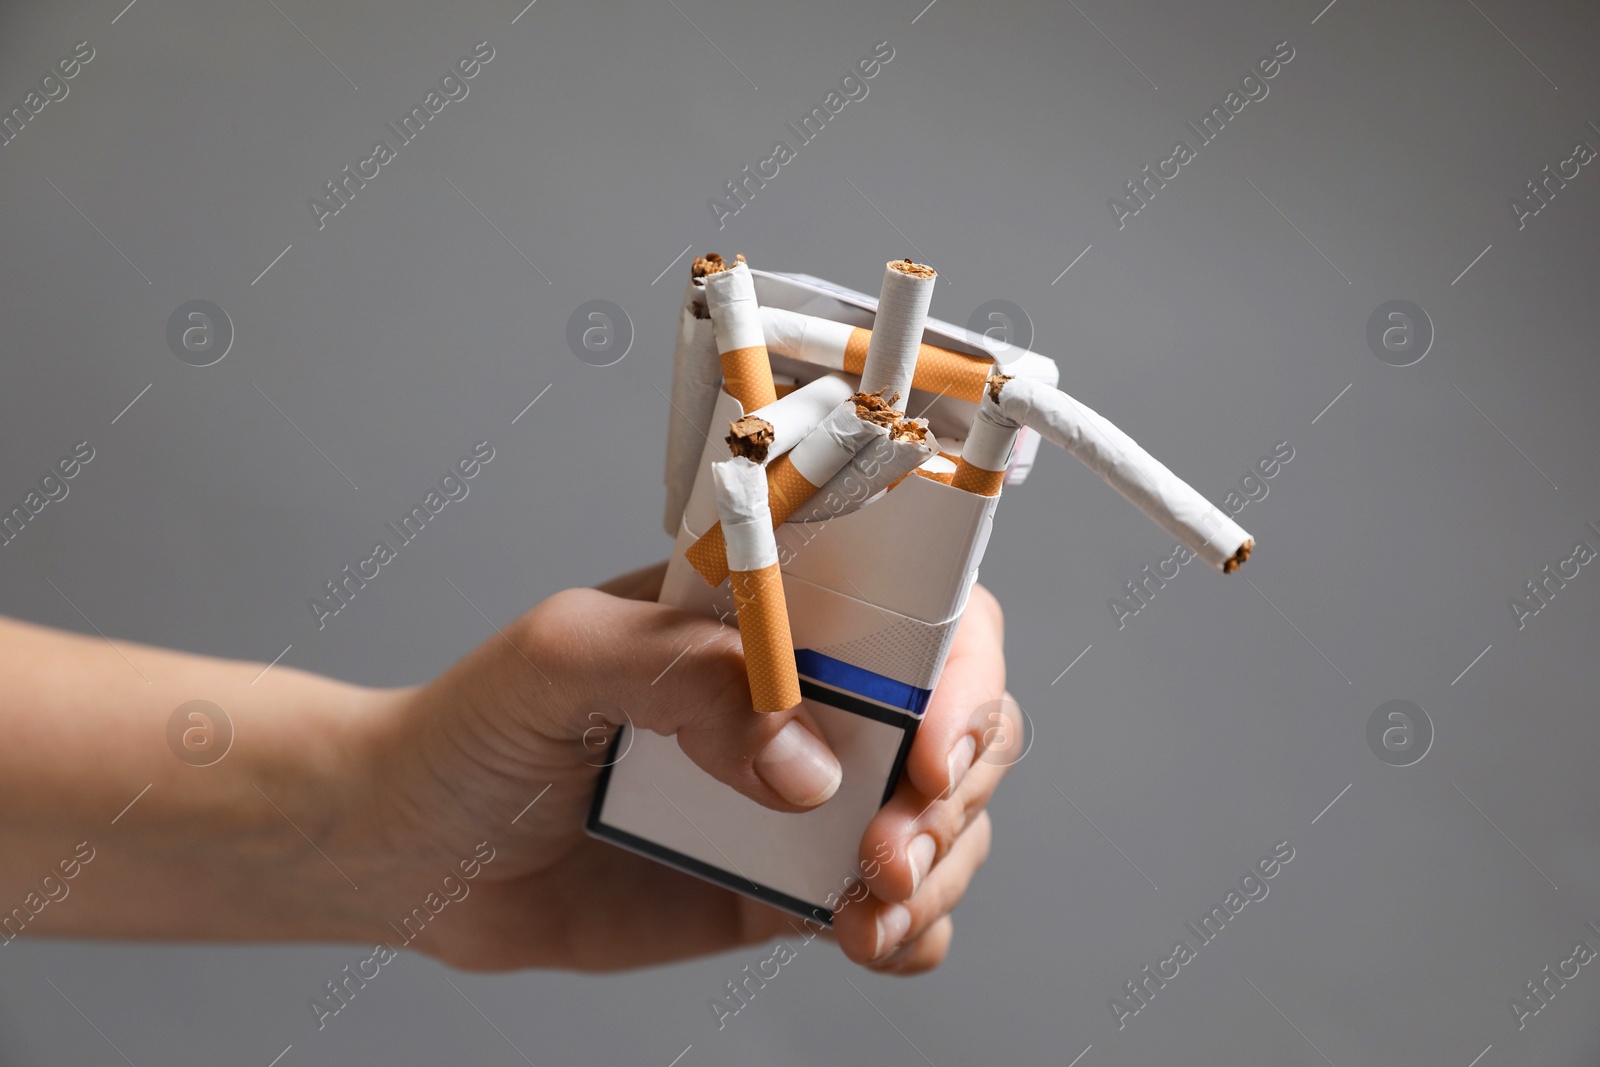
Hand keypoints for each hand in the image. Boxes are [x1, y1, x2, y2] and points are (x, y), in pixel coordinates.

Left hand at [340, 560, 1014, 974]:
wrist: (411, 851)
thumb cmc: (475, 725)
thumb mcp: (562, 658)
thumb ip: (681, 678)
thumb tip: (807, 767)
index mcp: (769, 616)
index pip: (917, 609)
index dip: (957, 670)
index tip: (929, 746)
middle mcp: (806, 700)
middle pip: (956, 721)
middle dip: (955, 788)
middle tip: (892, 852)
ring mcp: (802, 798)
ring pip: (943, 821)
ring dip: (942, 868)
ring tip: (869, 914)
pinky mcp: (781, 886)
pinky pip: (893, 910)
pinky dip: (914, 932)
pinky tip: (872, 942)